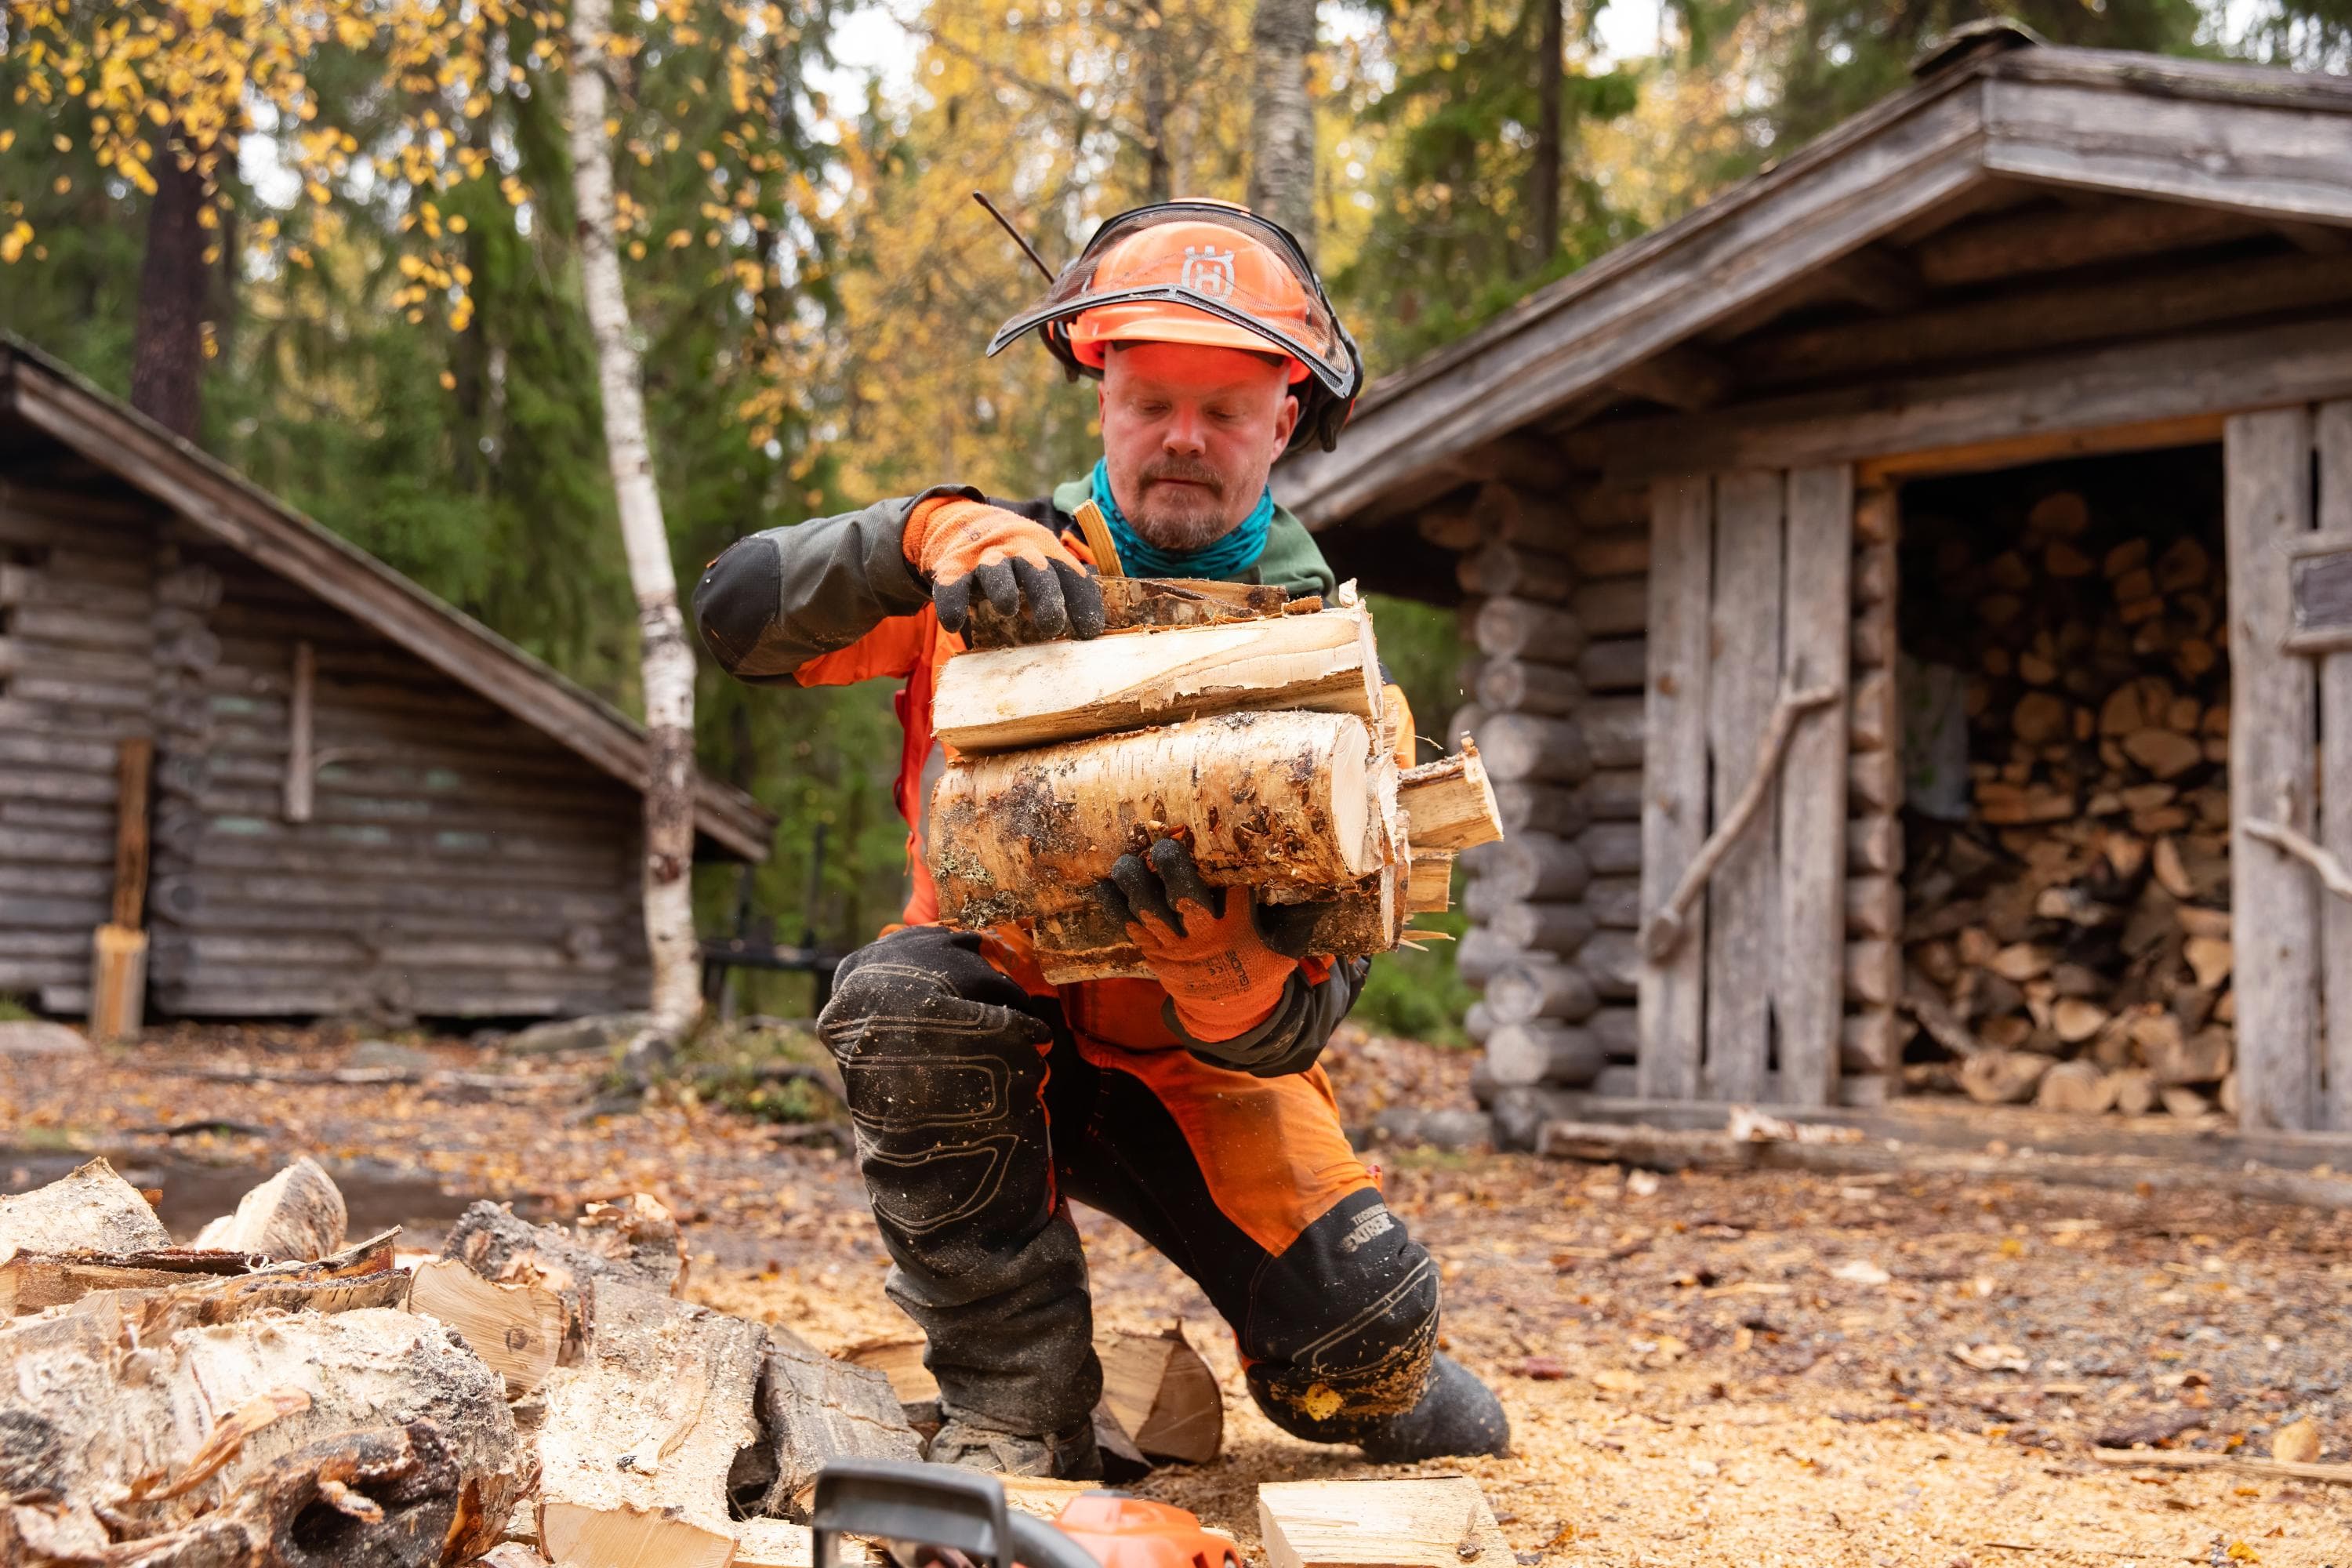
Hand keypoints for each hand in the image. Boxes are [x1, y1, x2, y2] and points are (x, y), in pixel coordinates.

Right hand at [903, 497, 1104, 640]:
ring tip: (1007, 610)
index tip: (1089, 634)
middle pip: (1036, 570)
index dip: (1083, 604)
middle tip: (1051, 625)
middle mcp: (1019, 552)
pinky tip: (955, 623)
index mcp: (1048, 554)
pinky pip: (952, 584)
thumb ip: (1064, 594)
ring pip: (995, 569)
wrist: (970, 523)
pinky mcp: (953, 568)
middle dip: (1046, 595)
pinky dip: (952, 602)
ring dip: (1003, 587)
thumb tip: (1089, 637)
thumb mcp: (1045, 565)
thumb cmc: (1019, 559)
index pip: (1072, 577)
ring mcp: (984, 558)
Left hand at [1095, 838, 1298, 1043]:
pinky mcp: (1153, 951)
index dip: (1229, 866)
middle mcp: (1205, 938)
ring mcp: (1175, 946)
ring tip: (1126, 861)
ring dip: (1136, 885)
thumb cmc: (1258, 964)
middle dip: (1173, 872)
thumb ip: (1297, 919)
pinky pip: (1128, 927)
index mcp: (1240, 931)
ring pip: (1150, 913)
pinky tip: (1103, 883)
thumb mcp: (1284, 946)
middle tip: (1164, 845)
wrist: (1229, 1011)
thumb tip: (1327, 890)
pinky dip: (1113, 905)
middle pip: (1186, 902)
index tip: (1222, 837)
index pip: (1237, 892)